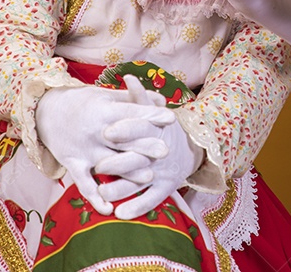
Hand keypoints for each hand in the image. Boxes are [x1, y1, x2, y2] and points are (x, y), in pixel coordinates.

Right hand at [35, 82, 175, 213]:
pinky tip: (109, 210)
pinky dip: (95, 198)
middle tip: (165, 150)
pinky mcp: (73, 164)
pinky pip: (84, 184)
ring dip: (128, 171)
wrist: (46, 112)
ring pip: (108, 163)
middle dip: (143, 145)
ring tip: (148, 177)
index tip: (170, 119)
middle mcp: (95, 131)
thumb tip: (162, 100)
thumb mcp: (106, 95)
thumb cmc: (83, 102)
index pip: (130, 112)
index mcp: (104, 110)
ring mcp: (84, 149)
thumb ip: (134, 99)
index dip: (150, 115)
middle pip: (122, 140)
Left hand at [94, 77, 203, 219]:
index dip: (126, 130)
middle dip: (119, 162)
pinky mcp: (166, 188)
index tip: (108, 132)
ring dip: (122, 188)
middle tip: (99, 166)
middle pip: (138, 158)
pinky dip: (136, 207)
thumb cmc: (162, 127)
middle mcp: (160, 151)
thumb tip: (129, 77)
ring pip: (140, 181)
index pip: (141, 128)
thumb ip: (139, 97)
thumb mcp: (153, 111)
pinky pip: (151, 200)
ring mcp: (163, 171)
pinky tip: (119, 213)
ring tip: (103, 192)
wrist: (191, 146)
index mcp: (156, 130)